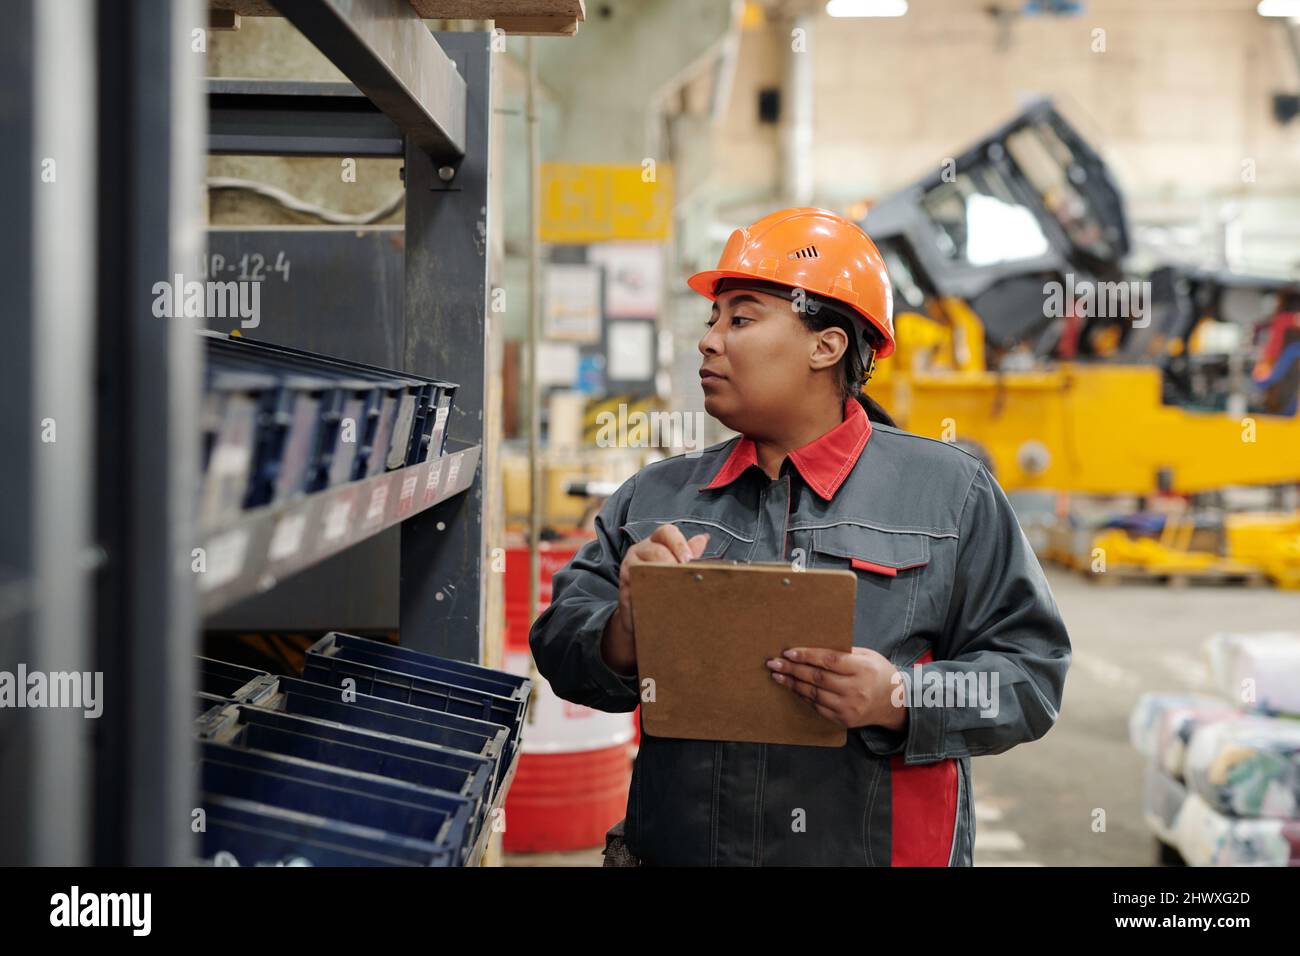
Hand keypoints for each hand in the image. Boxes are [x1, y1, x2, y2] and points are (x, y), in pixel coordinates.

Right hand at [600, 524, 708, 675]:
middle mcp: (639, 551)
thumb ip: (688, 552)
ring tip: (676, 586)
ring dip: (661, 576)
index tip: (689, 559)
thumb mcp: (675, 564)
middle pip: (656, 550)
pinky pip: (635, 586)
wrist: (642, 613)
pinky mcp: (624, 587)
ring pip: (644, 566)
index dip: (679, 543)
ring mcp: (629, 568)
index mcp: (655, 542)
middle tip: (685, 576)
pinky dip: (649, 592)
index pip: (666, 532)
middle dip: (672, 562)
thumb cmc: (662, 583)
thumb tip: (703, 538)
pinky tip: (662, 598)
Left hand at [766, 646, 907, 731]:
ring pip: (814, 694)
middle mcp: (856, 689)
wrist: (896, 703)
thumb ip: (844, 652)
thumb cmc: (879, 673)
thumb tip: (813, 646)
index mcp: (862, 668)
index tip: (788, 652)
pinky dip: (804, 696)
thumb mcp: (868, 656)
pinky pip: (818, 707)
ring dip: (793, 684)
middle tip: (773, 663)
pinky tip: (793, 688)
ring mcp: (849, 707)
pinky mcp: (844, 719)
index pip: (830, 660)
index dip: (807, 656)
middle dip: (792, 669)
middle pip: (818, 678)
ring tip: (778, 675)